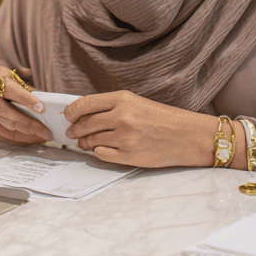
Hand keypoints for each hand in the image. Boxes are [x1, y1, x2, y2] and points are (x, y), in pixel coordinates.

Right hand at [0, 66, 51, 144]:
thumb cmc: (2, 78)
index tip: (41, 109)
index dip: (26, 100)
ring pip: (5, 126)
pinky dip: (18, 138)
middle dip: (29, 124)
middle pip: (7, 113)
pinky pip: (2, 135)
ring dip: (26, 134)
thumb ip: (25, 90)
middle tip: (46, 131)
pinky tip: (31, 138)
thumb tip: (42, 106)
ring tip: (41, 136)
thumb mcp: (13, 76)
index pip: (11, 90)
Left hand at [63, 90, 218, 167]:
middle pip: (85, 124)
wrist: (188, 136)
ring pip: (91, 140)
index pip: (84, 103)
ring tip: (84, 142)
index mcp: (122, 99)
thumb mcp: (136, 102)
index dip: (71, 111)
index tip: (67, 115)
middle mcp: (122, 117)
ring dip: (84, 142)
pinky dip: (98, 152)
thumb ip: (111, 106)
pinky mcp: (129, 156)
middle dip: (75, 129)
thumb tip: (82, 113)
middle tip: (72, 132)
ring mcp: (125, 138)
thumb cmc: (163, 118)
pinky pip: (102, 154)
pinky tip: (101, 150)